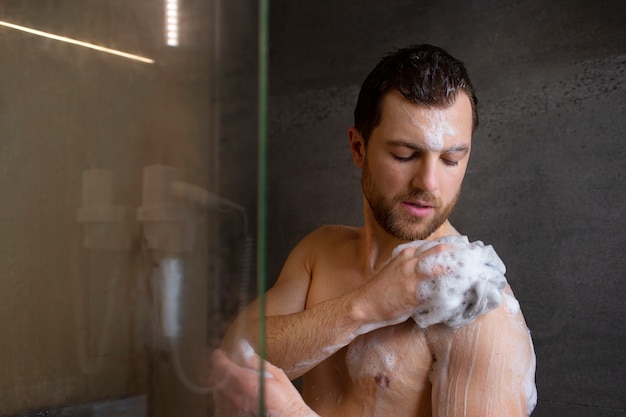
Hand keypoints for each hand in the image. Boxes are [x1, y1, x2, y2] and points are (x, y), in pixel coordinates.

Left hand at [210, 340, 319, 416]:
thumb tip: (242, 346)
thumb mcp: (275, 375)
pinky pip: (219, 407)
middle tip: (225, 366)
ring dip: (220, 384)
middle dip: (218, 370)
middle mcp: (236, 398)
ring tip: (232, 382)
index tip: (220, 354)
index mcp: (246, 383)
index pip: (222, 365)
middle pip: (214, 379)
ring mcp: (232, 412)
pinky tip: (233, 397)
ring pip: (215, 393)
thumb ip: (255, 361)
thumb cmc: (286, 401)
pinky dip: (223, 399)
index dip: (218, 357)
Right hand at [354, 235, 505, 331]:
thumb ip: (416, 267)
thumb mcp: (397, 271)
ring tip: (479, 275)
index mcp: (407, 254)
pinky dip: (452, 292)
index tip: (472, 251)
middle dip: (464, 254)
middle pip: (443, 251)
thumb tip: (439, 270)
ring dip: (462, 270)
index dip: (457, 247)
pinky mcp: (412, 294)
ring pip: (442, 267)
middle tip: (482, 261)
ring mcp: (411, 277)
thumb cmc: (381, 292)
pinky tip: (465, 295)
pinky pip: (436, 290)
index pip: (437, 245)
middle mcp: (410, 261)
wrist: (362, 305)